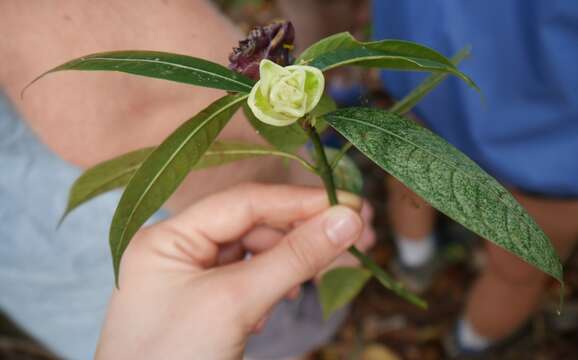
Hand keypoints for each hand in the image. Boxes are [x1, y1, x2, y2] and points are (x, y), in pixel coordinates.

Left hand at [95, 183, 364, 359]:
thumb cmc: (175, 359)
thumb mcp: (236, 304)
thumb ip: (293, 257)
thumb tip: (347, 220)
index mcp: (167, 238)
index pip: (242, 202)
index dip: (298, 202)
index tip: (349, 204)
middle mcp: (177, 251)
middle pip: (251, 226)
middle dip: (300, 233)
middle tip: (351, 236)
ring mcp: (190, 280)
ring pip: (254, 254)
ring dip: (289, 262)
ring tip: (317, 276)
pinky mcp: (206, 306)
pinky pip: (248, 281)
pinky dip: (273, 285)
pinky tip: (285, 298)